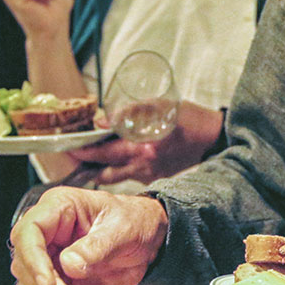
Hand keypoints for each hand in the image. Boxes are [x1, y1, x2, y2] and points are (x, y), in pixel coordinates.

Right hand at [8, 187, 168, 284]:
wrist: (144, 242)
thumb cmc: (133, 223)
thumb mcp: (124, 229)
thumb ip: (97, 246)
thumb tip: (68, 265)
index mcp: (57, 209)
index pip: (26, 234)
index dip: (34, 262)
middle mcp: (45, 236)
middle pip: (23, 268)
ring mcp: (46, 263)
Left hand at [69, 102, 222, 185]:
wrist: (215, 141)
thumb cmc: (189, 119)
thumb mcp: (160, 106)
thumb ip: (129, 113)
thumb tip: (100, 121)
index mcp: (144, 146)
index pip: (105, 151)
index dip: (84, 150)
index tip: (68, 145)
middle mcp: (144, 165)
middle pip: (105, 169)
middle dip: (85, 162)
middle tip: (71, 154)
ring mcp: (150, 174)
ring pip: (115, 177)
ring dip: (99, 169)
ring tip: (86, 159)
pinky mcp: (155, 178)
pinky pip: (129, 176)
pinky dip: (118, 169)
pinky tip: (112, 159)